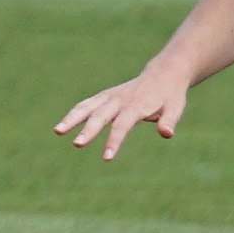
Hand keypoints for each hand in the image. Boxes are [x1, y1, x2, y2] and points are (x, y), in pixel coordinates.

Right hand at [56, 66, 193, 157]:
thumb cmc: (170, 96)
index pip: (122, 125)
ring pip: (87, 106)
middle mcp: (120, 99)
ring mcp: (110, 96)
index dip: (114, 141)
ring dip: (72, 118)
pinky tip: (62, 126)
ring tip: (57, 131)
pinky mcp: (104, 96)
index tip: (106, 158)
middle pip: (100, 115)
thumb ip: (169, 120)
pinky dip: (74, 113)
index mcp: (137, 105)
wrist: (163, 74)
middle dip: (88, 130)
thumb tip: (166, 134)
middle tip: (77, 144)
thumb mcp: (176, 108)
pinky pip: (86, 104)